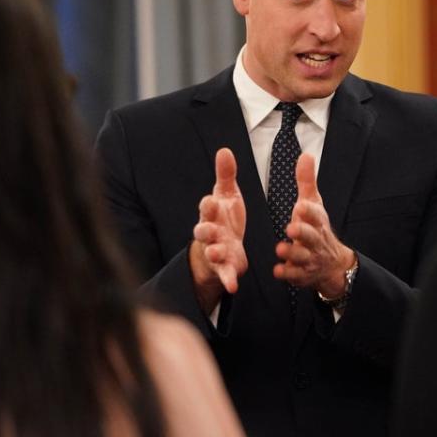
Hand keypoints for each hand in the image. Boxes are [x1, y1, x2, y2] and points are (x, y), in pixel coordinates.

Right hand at [190, 148, 247, 312]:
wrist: (224, 245)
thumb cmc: (224, 217)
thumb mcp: (226, 195)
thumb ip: (225, 175)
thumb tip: (224, 150)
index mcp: (212, 214)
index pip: (207, 208)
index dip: (209, 205)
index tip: (212, 200)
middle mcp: (210, 233)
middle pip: (203, 231)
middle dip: (205, 229)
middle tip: (209, 228)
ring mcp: (215, 251)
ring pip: (211, 251)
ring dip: (214, 252)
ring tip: (217, 251)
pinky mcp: (224, 267)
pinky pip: (224, 274)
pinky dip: (228, 280)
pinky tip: (234, 286)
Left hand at [273, 153, 354, 297]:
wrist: (331, 264)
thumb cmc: (317, 228)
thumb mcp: (313, 203)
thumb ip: (306, 181)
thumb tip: (306, 155)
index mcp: (318, 222)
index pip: (317, 215)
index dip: (310, 212)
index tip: (301, 206)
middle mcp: (316, 240)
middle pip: (311, 236)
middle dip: (303, 232)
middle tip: (291, 227)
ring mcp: (309, 258)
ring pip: (302, 256)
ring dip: (292, 253)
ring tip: (280, 249)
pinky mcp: (301, 274)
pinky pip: (294, 275)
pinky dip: (287, 273)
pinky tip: (278, 270)